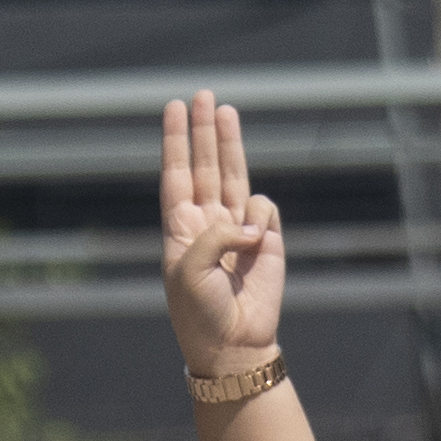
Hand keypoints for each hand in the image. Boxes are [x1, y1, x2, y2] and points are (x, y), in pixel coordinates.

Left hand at [160, 92, 285, 377]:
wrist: (234, 345)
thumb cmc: (200, 311)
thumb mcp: (190, 268)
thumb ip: (215, 232)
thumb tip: (252, 222)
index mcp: (180, 228)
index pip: (177, 174)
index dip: (175, 141)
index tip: (173, 109)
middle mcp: (208, 223)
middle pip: (205, 165)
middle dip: (203, 131)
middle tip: (202, 96)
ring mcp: (238, 230)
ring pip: (234, 175)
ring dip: (229, 143)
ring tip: (224, 110)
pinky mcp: (267, 240)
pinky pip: (263, 209)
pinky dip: (259, 217)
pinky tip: (256, 240)